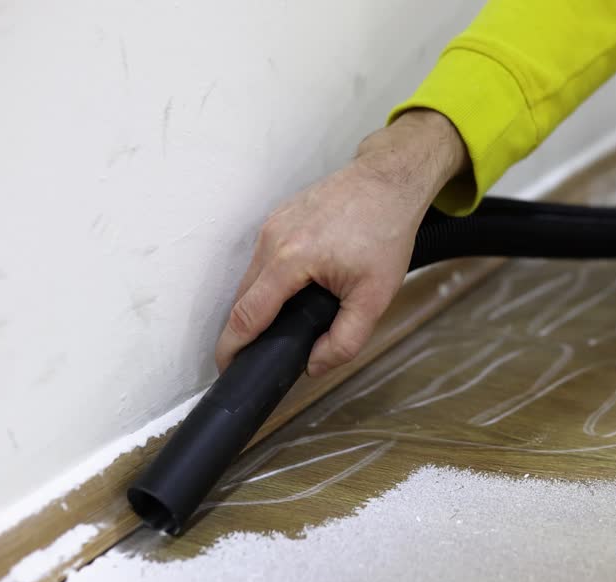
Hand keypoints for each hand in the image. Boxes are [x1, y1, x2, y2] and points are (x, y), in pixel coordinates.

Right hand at [214, 110, 468, 375]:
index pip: (246, 315)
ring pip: (251, 277)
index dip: (232, 347)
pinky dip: (268, 281)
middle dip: (242, 330)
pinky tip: (288, 295)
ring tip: (274, 329)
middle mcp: (271, 240)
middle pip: (243, 298)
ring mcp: (272, 224)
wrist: (389, 180)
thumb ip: (345, 340)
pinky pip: (262, 258)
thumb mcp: (375, 298)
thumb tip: (313, 367)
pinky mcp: (279, 216)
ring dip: (256, 304)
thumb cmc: (385, 233)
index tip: (225, 368)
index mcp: (290, 260)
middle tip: (253, 358)